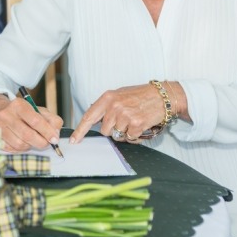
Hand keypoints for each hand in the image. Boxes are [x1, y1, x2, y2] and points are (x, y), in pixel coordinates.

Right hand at [0, 94, 62, 151]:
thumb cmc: (22, 112)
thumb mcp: (38, 110)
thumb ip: (51, 119)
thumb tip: (56, 133)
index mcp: (19, 105)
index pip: (36, 121)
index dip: (47, 132)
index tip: (55, 139)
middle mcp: (6, 115)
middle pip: (28, 135)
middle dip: (41, 142)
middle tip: (47, 143)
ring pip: (20, 144)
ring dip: (31, 146)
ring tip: (33, 140)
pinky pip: (13, 150)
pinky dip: (22, 149)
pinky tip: (24, 142)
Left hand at [70, 82, 185, 144]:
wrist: (162, 96)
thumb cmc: (140, 96)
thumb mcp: (119, 95)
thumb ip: (106, 106)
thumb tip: (93, 120)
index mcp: (107, 97)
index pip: (89, 116)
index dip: (80, 130)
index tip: (74, 141)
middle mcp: (114, 106)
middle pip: (105, 131)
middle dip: (113, 130)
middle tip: (125, 120)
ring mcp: (125, 115)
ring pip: (117, 136)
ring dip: (125, 132)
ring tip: (134, 120)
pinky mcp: (136, 124)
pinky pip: (130, 138)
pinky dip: (135, 135)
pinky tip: (141, 124)